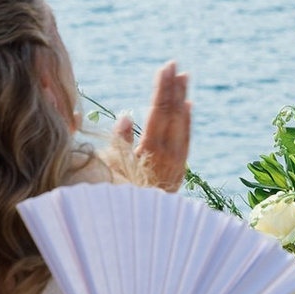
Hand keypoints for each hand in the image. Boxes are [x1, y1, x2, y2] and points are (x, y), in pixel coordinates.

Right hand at [114, 63, 190, 191]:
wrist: (130, 227)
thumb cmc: (110, 196)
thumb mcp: (106, 170)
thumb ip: (117, 144)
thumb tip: (126, 117)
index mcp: (149, 153)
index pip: (159, 113)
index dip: (163, 89)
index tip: (166, 68)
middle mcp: (168, 158)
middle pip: (174, 116)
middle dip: (174, 89)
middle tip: (175, 65)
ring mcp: (176, 166)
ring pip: (182, 126)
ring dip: (182, 101)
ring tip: (184, 78)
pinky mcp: (177, 172)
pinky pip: (185, 141)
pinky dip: (186, 122)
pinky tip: (188, 108)